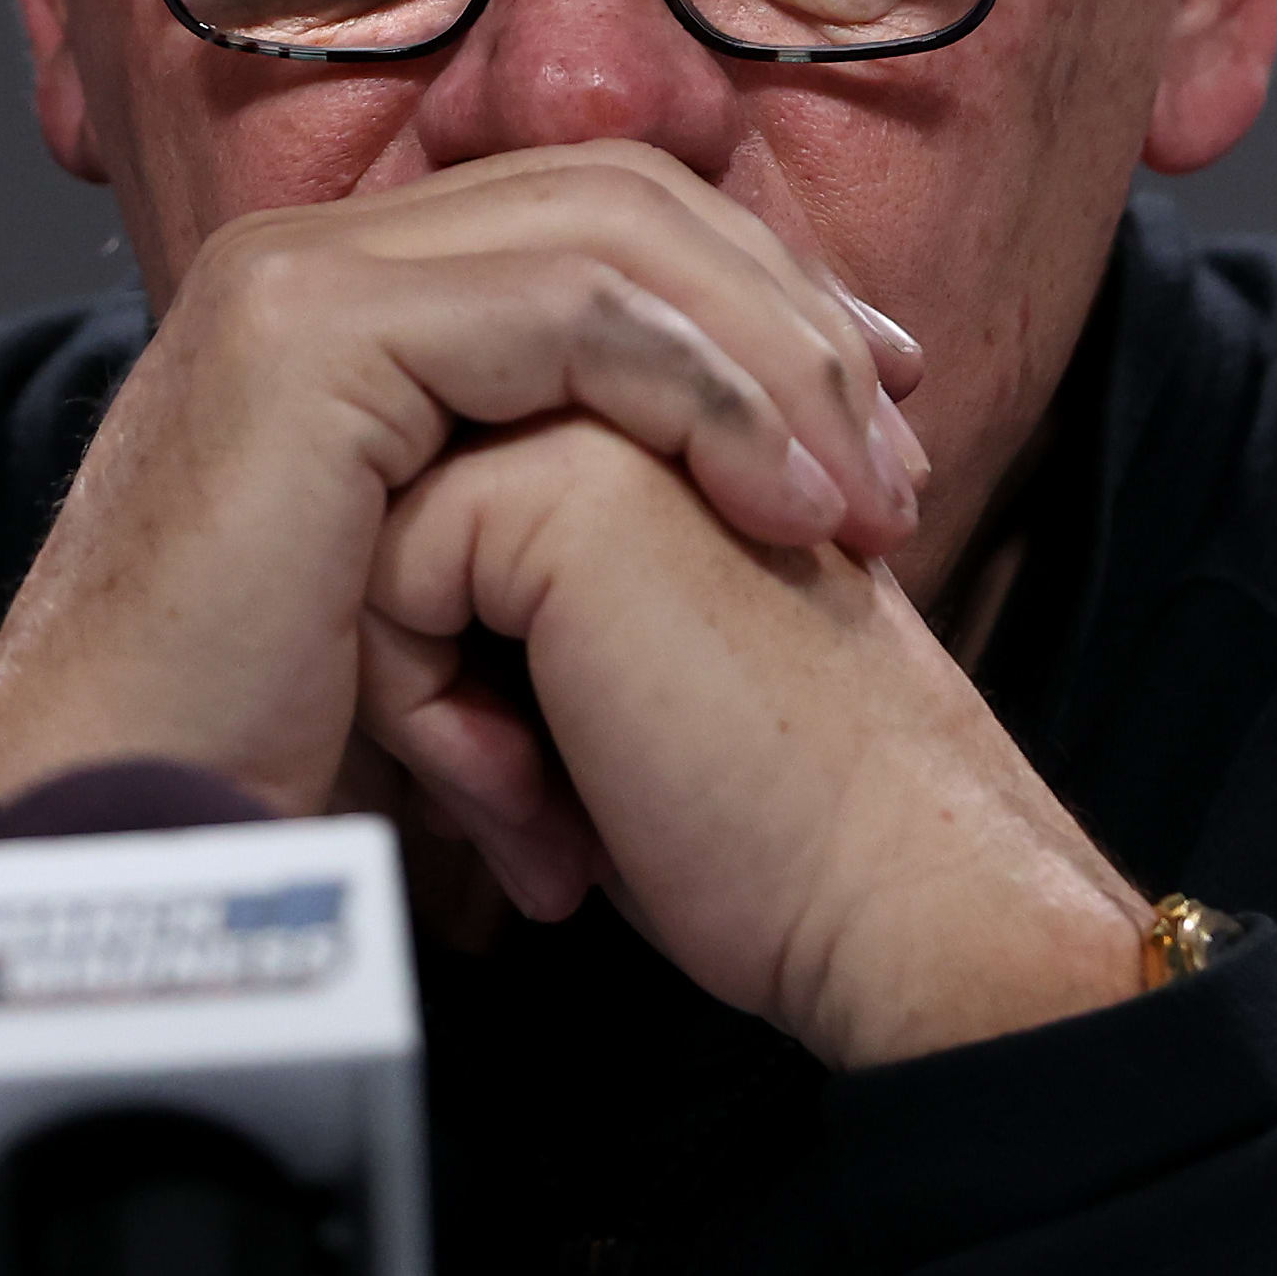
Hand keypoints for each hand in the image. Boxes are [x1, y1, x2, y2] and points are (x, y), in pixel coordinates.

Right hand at [0, 144, 927, 817]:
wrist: (119, 828)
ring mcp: (304, 276)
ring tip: (864, 497)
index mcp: (344, 293)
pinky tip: (780, 497)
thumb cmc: (265, 758)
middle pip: (621, 194)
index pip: (595, 210)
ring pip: (614, 231)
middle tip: (898, 451)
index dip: (754, 292)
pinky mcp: (316, 332)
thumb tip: (703, 497)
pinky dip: (705, 390)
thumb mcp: (447, 604)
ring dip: (773, 358)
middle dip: (789, 313)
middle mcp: (314, 250)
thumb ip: (540, 507)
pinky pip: (572, 311)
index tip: (876, 405)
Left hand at [360, 417, 1153, 1070]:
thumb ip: (529, 589)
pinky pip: (390, 571)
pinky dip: (433, 713)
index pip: (447, 498)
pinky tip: (543, 800)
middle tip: (548, 802)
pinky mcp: (572, 479)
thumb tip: (380, 580)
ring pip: (383, 532)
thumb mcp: (630, 670)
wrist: (896, 887)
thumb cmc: (771, 818)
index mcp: (667, 416)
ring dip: (435, 700)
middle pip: (403, 507)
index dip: (462, 658)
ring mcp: (613, 414)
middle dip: (436, 670)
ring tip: (549, 809)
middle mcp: (640, 388)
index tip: (569, 777)